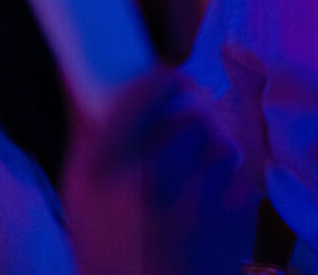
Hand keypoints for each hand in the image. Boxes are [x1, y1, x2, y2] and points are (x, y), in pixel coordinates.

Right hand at [62, 66, 254, 274]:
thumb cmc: (108, 249)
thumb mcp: (79, 192)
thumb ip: (86, 127)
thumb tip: (76, 69)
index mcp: (101, 168)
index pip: (147, 89)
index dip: (162, 79)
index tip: (166, 80)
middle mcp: (146, 179)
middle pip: (192, 110)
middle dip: (192, 113)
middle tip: (186, 124)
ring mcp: (193, 199)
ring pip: (221, 140)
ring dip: (213, 151)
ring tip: (193, 178)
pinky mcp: (231, 217)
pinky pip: (242, 176)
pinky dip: (232, 187)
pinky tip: (210, 207)